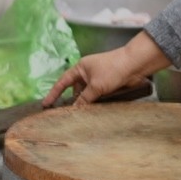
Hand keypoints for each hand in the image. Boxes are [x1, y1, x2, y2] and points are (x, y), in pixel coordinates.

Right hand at [43, 32, 171, 106]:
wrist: (134, 65)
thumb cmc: (113, 69)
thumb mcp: (96, 86)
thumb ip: (84, 98)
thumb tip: (75, 109)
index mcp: (80, 68)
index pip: (63, 82)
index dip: (53, 93)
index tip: (46, 104)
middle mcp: (87, 73)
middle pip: (75, 90)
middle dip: (73, 101)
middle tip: (68, 115)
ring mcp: (98, 78)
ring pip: (87, 94)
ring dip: (86, 103)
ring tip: (83, 115)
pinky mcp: (107, 84)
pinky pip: (97, 95)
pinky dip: (95, 102)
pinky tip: (95, 111)